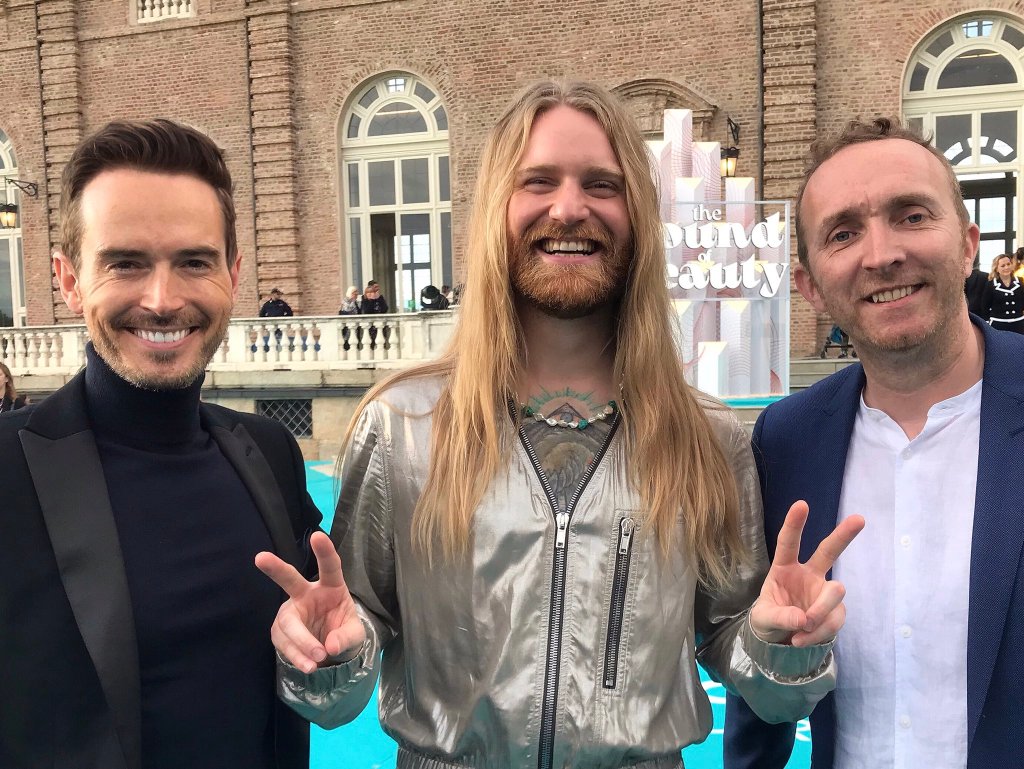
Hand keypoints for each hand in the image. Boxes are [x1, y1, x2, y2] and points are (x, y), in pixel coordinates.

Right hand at [255, 531, 367, 672]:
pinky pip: (284, 642)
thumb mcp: (355, 635)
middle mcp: (307, 594)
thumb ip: (347, 637)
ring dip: (301, 642)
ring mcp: (291, 611)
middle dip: (276, 568)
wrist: (331, 651)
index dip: (324, 552)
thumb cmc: (344, 632)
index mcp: (331, 586)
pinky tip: (308, 666)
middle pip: (290, 580)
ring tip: (318, 659)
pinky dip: (296, 655)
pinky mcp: (281, 630)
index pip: (330, 567)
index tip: (317, 536)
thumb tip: (330, 646)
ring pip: (288, 623)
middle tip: (260, 558)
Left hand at [749, 500, 864, 646]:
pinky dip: (820, 632)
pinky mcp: (835, 611)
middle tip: (859, 519)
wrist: (779, 641)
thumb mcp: (763, 619)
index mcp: (784, 568)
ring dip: (820, 612)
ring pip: (835, 593)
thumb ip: (780, 617)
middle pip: (828, 551)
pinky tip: (802, 639)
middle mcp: (808, 574)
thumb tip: (803, 619)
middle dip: (843, 535)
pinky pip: (836, 619)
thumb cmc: (768, 619)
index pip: (788, 544)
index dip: (794, 525)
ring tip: (801, 627)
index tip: (801, 504)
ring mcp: (824, 592)